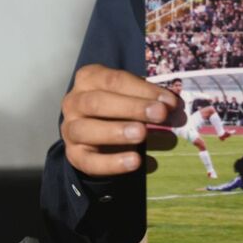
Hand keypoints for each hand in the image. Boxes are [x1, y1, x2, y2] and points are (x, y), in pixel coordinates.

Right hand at [61, 64, 181, 176]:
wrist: (96, 134)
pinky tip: (135, 162)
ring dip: (116, 132)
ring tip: (142, 135)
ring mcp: (70, 129)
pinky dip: (112, 163)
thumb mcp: (130, 95)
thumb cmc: (118, 107)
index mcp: (89, 78)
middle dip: (132, 108)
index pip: (114, 80)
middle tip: (160, 114)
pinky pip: (89, 161)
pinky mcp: (73, 155)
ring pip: (86, 130)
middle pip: (98, 102)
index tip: (169, 101)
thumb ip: (147, 98)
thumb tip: (172, 106)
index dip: (143, 90)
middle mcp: (74, 101)